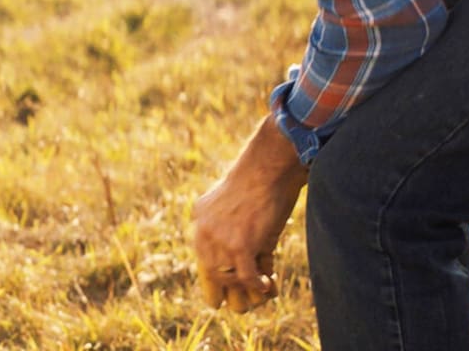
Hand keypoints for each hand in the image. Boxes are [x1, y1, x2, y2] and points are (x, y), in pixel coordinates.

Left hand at [192, 114, 307, 312]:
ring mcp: (219, 239)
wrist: (267, 166)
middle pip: (211, 271)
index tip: (222, 292)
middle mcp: (203, 229)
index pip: (202, 256)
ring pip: (228, 277)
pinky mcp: (239, 245)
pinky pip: (246, 277)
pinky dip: (257, 286)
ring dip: (245, 288)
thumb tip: (259, 271)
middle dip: (228, 288)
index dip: (214, 276)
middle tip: (241, 302)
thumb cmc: (261, 183)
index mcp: (200, 217)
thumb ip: (242, 237)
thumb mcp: (241, 210)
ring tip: (260, 290)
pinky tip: (268, 287)